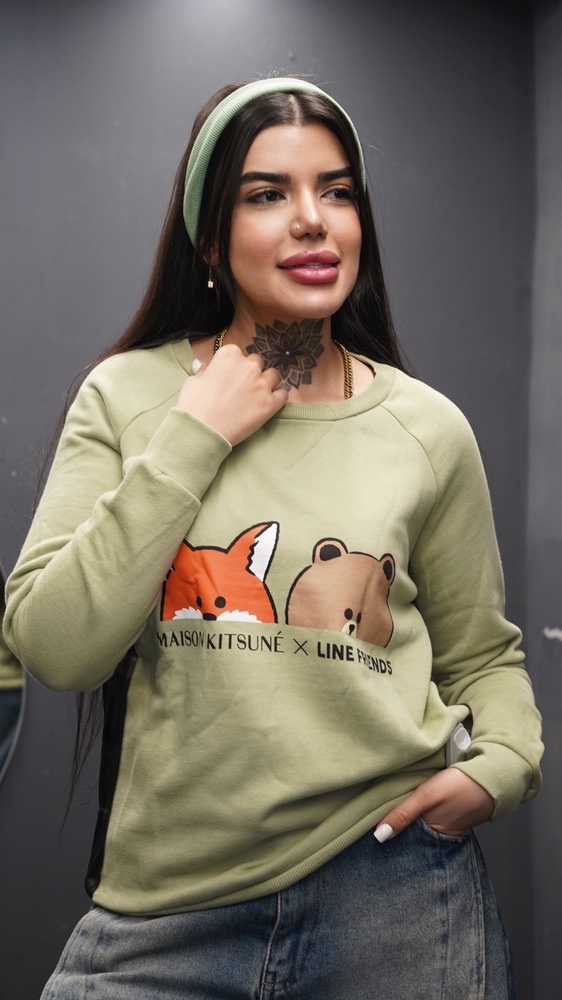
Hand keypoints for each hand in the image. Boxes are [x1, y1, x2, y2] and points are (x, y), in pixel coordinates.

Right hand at [176, 344, 288, 445]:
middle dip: (251, 373)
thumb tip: (209, 368)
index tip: (230, 377)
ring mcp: (261, 384)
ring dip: (266, 383)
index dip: (234, 366)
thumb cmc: (193, 407)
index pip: (238, 353)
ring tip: (256, 396)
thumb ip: (207, 371)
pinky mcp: (270, 404)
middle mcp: (248, 366)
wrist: (202, 432)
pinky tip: (268, 404)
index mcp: (229, 355)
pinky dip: (278, 398)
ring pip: (273, 376)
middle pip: (257, 363)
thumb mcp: (193, 381)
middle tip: (242, 388)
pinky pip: (283, 394)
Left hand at [374, 768, 493, 842]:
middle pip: (412, 835)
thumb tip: (379, 836)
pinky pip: (432, 817)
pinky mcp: (453, 814)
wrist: (494, 776)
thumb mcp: (426, 796)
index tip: (371, 831)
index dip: (389, 835)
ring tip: (391, 812)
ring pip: (421, 826)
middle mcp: (439, 834)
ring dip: (410, 820)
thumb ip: (403, 814)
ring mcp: (447, 825)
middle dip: (397, 830)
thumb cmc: (460, 786)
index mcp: (433, 835)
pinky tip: (415, 805)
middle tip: (377, 821)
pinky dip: (423, 813)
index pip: (404, 841)